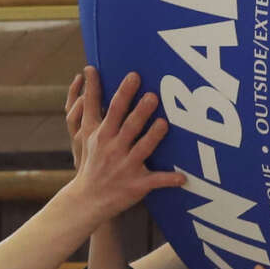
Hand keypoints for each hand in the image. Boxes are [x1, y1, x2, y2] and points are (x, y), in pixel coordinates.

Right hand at [64, 66, 188, 221]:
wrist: (88, 199)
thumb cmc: (92, 161)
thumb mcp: (86, 134)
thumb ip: (92, 104)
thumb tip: (90, 69)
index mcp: (103, 134)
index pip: (113, 109)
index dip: (123, 92)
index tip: (134, 75)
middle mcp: (113, 148)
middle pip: (128, 126)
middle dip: (140, 111)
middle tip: (153, 96)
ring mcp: (125, 167)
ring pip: (142, 149)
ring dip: (153, 137)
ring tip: (164, 123)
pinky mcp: (136, 185)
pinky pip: (155, 181)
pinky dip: (169, 180)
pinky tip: (183, 178)